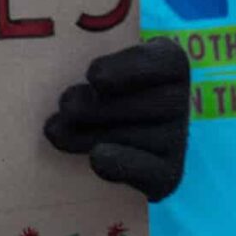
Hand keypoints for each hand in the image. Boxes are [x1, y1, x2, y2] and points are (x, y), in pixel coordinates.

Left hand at [45, 42, 190, 201]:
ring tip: (56, 130)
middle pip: (137, 103)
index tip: (94, 77)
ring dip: (87, 134)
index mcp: (168, 62)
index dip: (128, 69)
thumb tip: (73, 96)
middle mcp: (179, 99)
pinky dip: (119, 165)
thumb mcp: (98, 61)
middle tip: (64, 106)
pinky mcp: (167, 174)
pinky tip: (96, 158)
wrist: (111, 137)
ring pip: (128, 135)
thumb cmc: (99, 89)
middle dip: (93, 107)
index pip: (164, 61)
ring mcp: (177, 139)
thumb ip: (92, 61)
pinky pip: (146, 170)